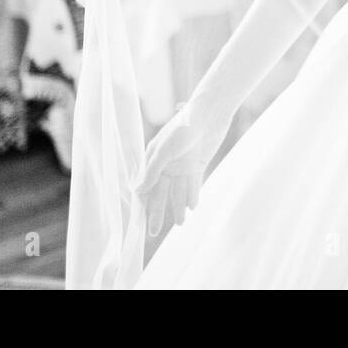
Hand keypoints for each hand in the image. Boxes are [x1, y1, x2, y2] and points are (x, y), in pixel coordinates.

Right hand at [132, 103, 225, 236]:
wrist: (209, 115)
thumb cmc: (183, 127)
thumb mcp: (165, 150)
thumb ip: (153, 170)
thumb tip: (138, 191)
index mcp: (154, 158)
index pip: (146, 185)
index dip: (143, 203)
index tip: (139, 221)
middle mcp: (167, 164)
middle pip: (161, 192)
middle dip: (157, 211)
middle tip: (154, 232)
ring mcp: (182, 165)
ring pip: (178, 191)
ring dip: (178, 206)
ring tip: (180, 223)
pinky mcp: (197, 165)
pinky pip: (193, 184)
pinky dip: (192, 195)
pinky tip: (192, 207)